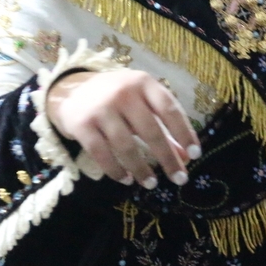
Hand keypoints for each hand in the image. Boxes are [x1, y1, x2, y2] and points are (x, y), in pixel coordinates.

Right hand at [46, 69, 199, 188]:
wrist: (71, 91)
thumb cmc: (117, 97)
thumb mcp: (142, 102)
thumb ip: (165, 126)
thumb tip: (186, 157)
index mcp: (143, 83)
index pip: (169, 109)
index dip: (184, 133)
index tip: (195, 155)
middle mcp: (123, 92)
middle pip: (150, 131)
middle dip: (167, 158)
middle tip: (179, 179)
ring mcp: (101, 109)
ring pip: (126, 146)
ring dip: (142, 169)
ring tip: (151, 183)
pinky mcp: (82, 125)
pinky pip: (102, 154)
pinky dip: (116, 170)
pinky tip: (127, 179)